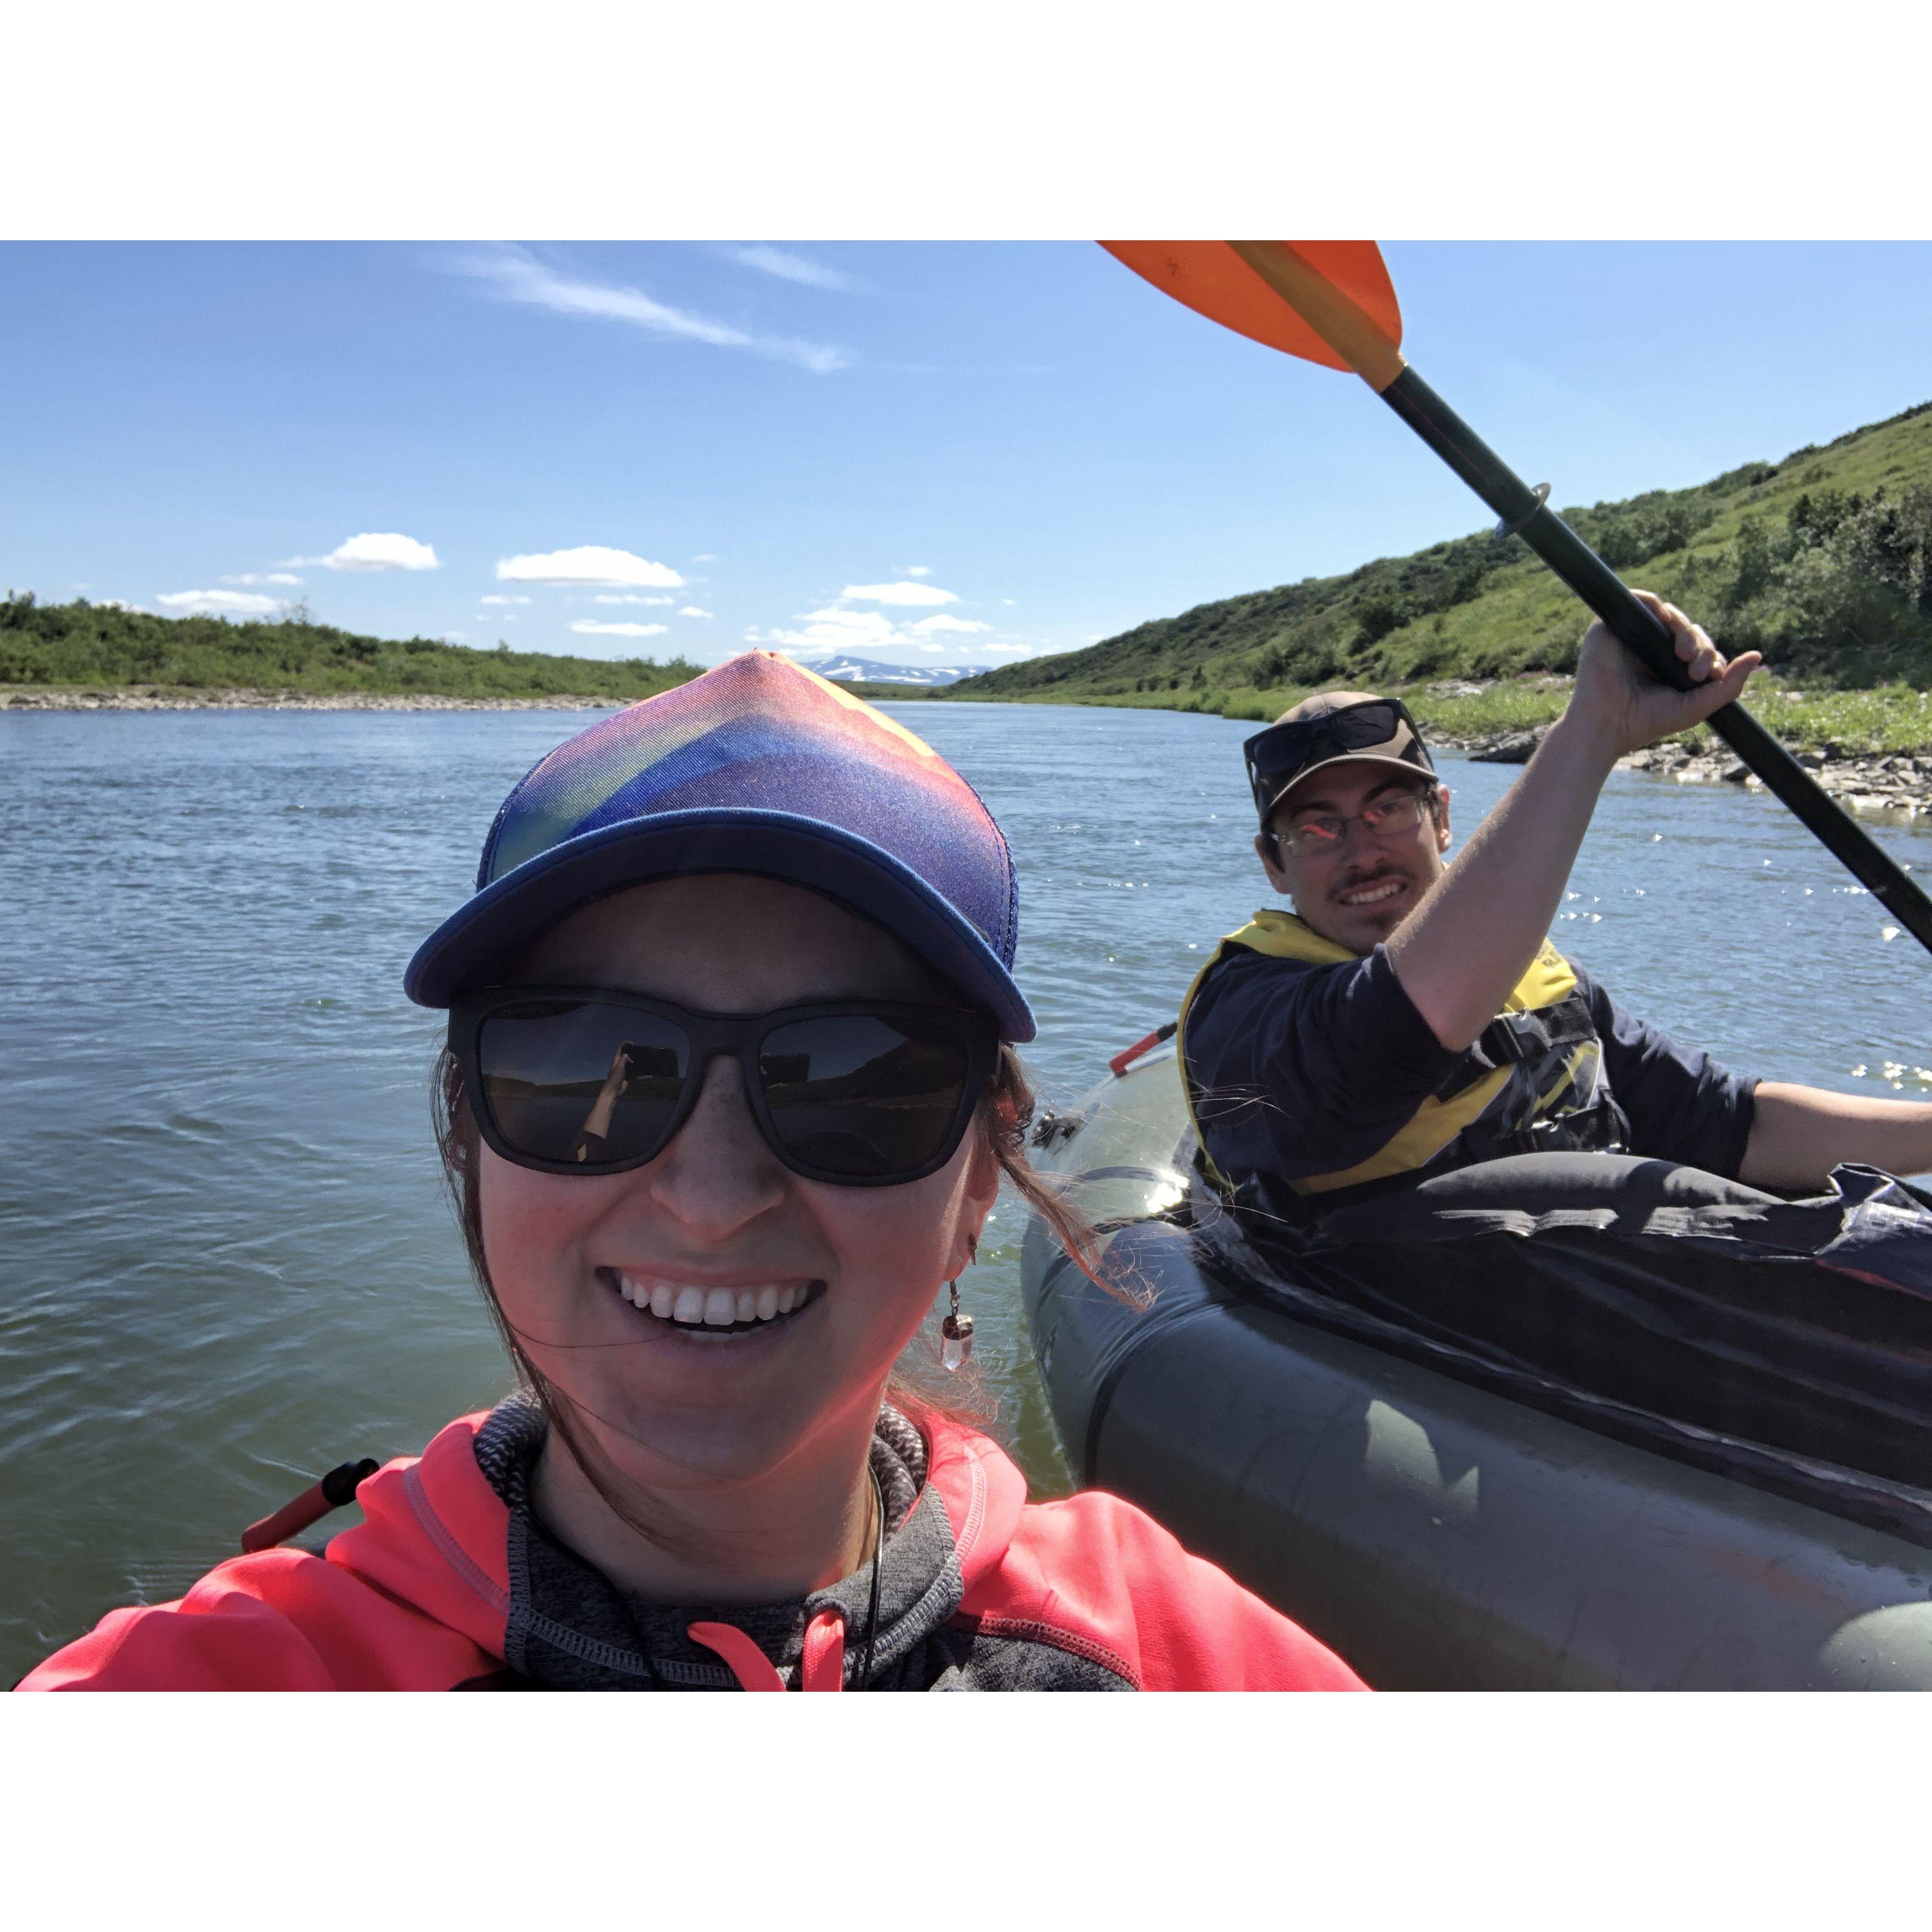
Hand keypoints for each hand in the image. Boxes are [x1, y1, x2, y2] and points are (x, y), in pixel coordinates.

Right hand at [1564, 591, 1761, 762]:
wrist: (1608, 725)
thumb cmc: (1647, 721)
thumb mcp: (1698, 706)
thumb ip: (1729, 685)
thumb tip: (1757, 655)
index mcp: (1668, 668)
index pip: (1700, 648)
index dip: (1710, 656)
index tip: (1709, 676)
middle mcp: (1650, 650)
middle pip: (1688, 631)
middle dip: (1701, 647)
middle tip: (1695, 671)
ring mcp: (1632, 637)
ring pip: (1669, 616)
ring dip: (1684, 631)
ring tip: (1683, 655)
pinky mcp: (1611, 627)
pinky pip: (1640, 600)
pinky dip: (1656, 604)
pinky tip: (1666, 621)